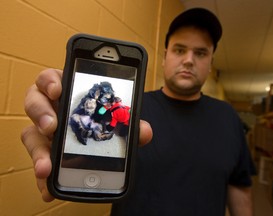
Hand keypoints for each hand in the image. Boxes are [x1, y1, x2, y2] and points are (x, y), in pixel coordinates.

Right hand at [21, 69, 151, 201]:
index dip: (50, 82)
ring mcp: (45, 131)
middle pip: (34, 102)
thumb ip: (130, 125)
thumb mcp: (118, 122)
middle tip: (51, 127)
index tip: (57, 90)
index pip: (51, 79)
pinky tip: (49, 191)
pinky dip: (44, 178)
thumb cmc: (105, 124)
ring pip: (30, 135)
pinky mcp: (45, 153)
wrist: (102, 147)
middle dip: (41, 113)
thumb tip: (145, 132)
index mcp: (68, 93)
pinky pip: (39, 162)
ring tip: (46, 168)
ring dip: (37, 152)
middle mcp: (52, 109)